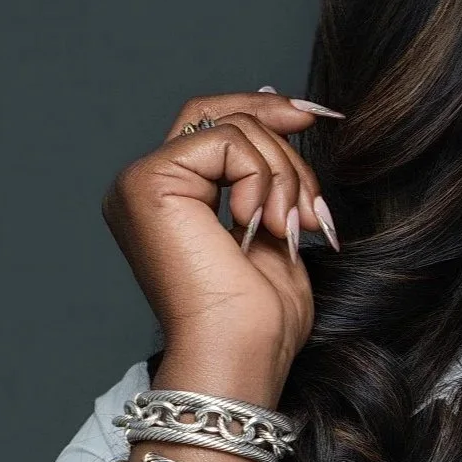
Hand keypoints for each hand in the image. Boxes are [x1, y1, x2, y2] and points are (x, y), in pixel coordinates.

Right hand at [101, 89, 343, 405]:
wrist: (242, 354)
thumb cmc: (260, 318)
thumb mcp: (275, 228)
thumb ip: (271, 176)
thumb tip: (287, 107)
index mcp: (170, 198)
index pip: (216, 123)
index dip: (268, 110)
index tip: (319, 117)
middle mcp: (145, 186)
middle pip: (220, 112)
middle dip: (283, 135)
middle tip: (313, 189)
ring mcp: (142, 182)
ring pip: (235, 128)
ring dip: (284, 177)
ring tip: (288, 230)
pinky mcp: (149, 182)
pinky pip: (228, 142)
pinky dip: (261, 180)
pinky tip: (259, 226)